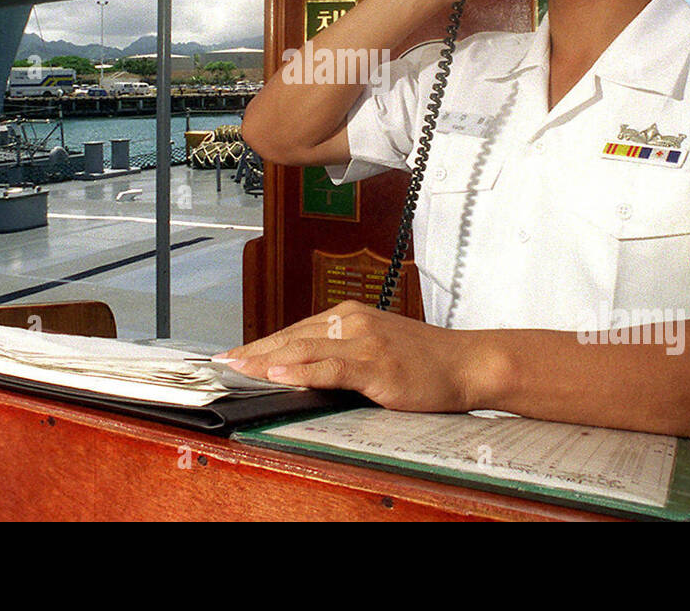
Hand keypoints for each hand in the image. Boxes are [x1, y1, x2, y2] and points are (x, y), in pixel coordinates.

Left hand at [218, 300, 481, 412]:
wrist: (466, 363)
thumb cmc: (424, 360)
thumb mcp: (376, 348)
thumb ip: (341, 353)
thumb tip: (303, 367)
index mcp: (350, 316)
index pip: (295, 331)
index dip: (261, 344)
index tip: (234, 355)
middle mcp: (352, 321)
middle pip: (292, 337)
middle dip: (254, 352)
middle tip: (223, 362)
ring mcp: (364, 341)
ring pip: (304, 350)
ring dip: (266, 360)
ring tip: (239, 368)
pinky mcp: (375, 364)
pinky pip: (331, 367)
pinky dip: (302, 370)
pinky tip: (279, 373)